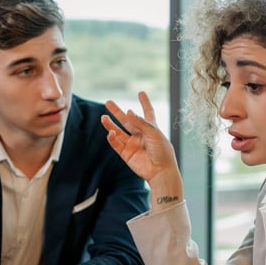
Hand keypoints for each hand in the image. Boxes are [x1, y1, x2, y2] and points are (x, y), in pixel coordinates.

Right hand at [101, 92, 183, 209]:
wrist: (161, 171)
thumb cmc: (162, 152)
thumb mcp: (154, 133)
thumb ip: (140, 122)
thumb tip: (128, 111)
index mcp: (151, 128)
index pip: (147, 112)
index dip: (145, 103)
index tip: (141, 93)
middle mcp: (140, 135)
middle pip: (127, 120)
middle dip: (117, 112)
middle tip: (108, 102)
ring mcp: (132, 144)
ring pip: (118, 132)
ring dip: (110, 124)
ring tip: (103, 117)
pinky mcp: (126, 154)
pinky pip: (116, 144)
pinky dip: (112, 138)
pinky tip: (110, 133)